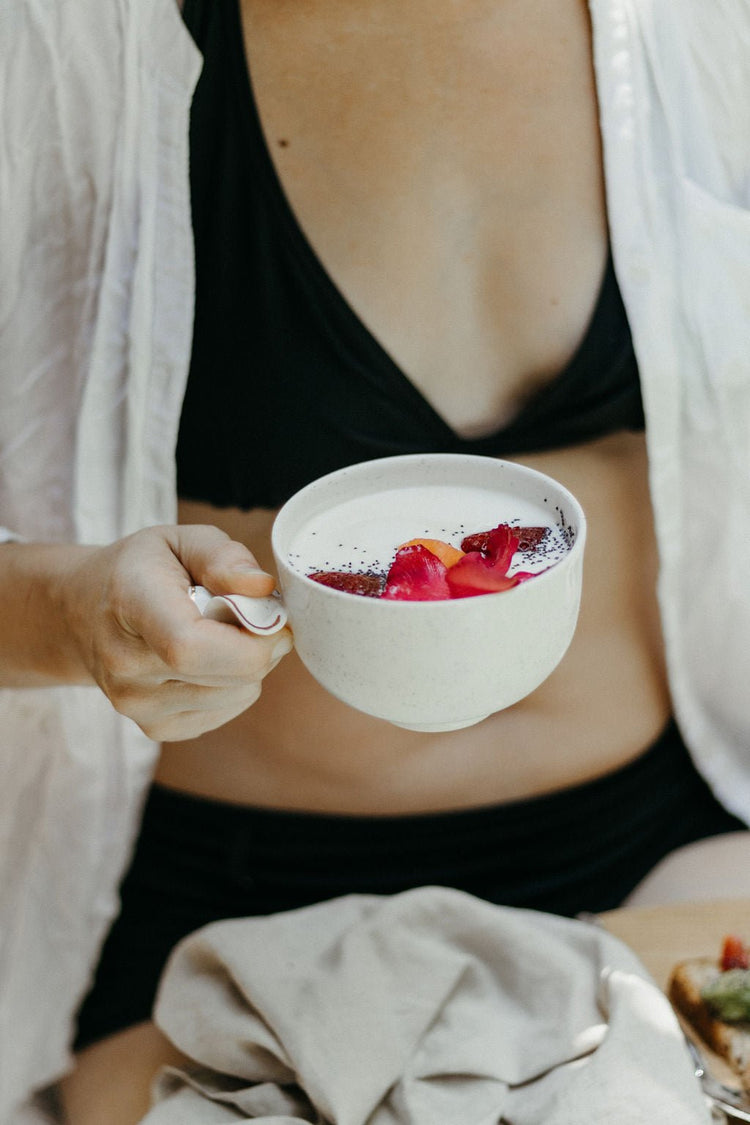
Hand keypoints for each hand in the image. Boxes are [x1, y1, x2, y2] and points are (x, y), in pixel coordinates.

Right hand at [58, 525, 292, 740]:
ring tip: (223, 634)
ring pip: (237, 695)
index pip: (192, 647)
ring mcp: (135, 703)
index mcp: (130, 603)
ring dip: (249, 665)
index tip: (273, 617)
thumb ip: (223, 557)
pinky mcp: (154, 728)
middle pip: (229, 676)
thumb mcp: (179, 539)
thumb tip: (261, 588)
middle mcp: (125, 663)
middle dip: (263, 646)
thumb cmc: (140, 570)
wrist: (81, 613)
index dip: (251, 641)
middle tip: (256, 617)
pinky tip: (209, 660)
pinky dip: (234, 686)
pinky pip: (225, 712)